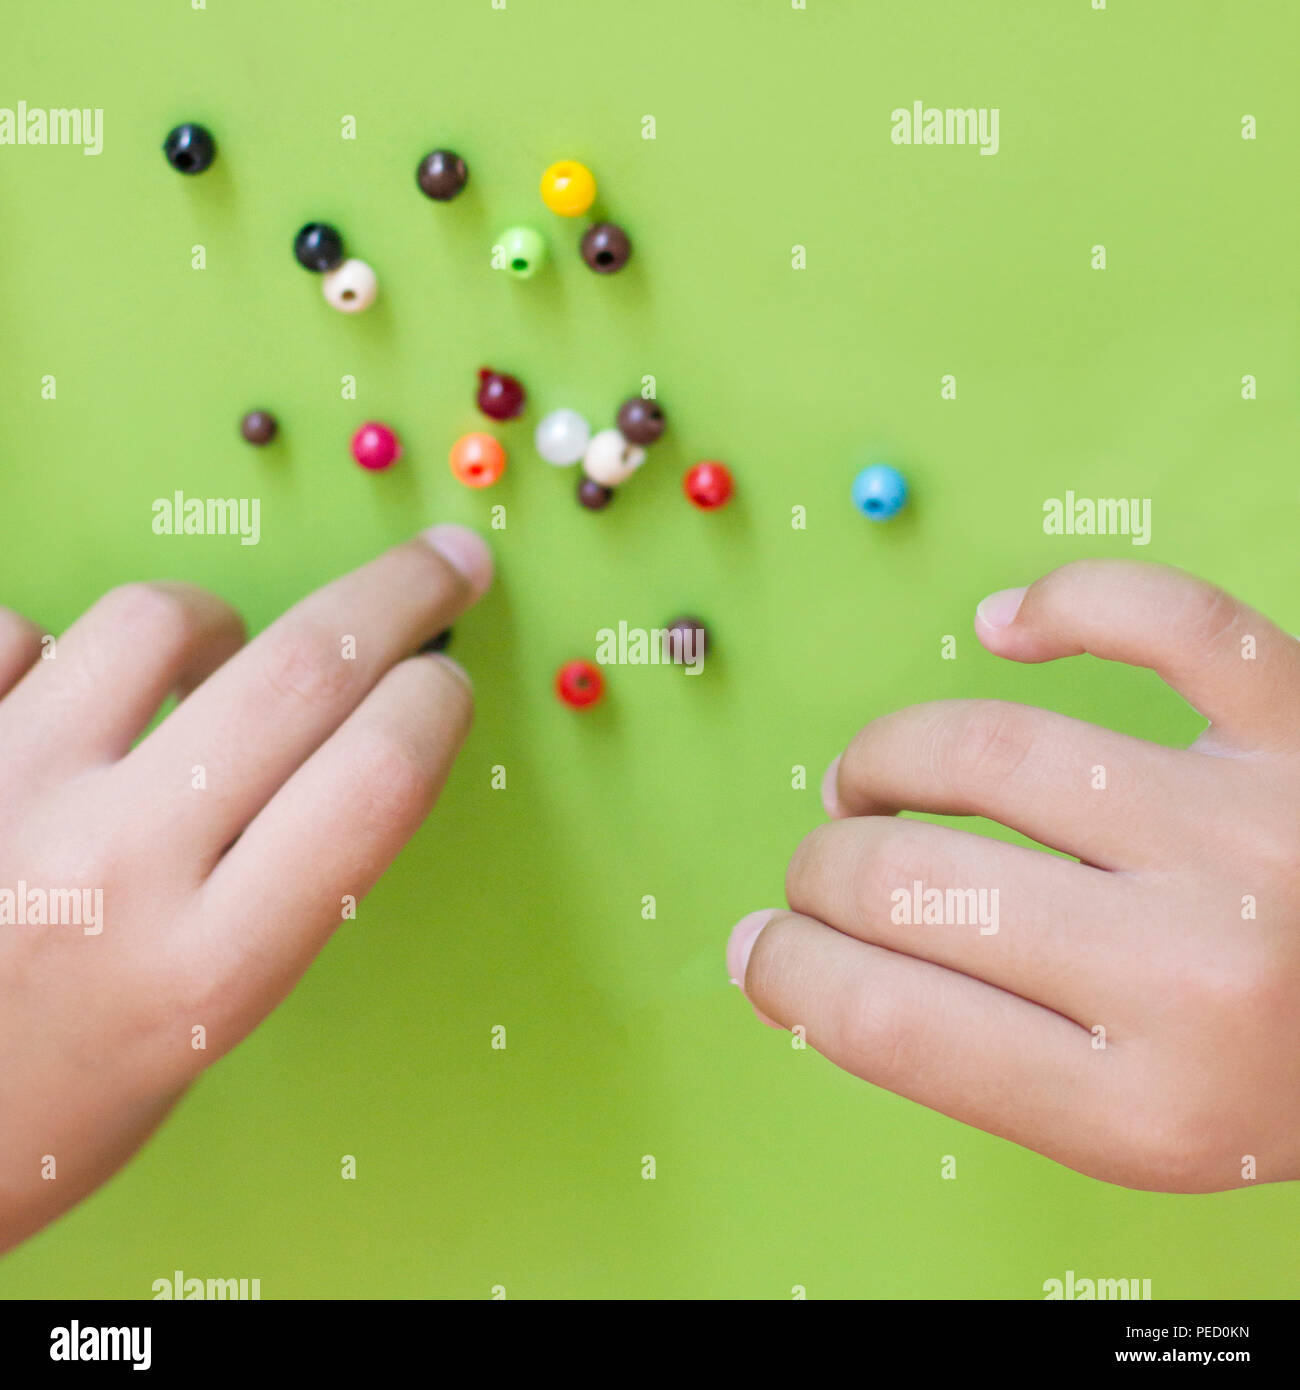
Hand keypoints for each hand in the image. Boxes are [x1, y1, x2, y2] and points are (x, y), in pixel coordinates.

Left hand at [0, 525, 491, 1250]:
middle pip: (304, 669)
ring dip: (215, 623)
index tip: (444, 681)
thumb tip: (344, 743)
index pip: (375, 778)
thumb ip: (283, 890)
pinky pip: (14, 632)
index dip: (435, 703)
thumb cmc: (49, 1103)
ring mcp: (7, 790)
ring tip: (210, 661)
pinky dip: (52, 646)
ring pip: (157, 618)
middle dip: (401, 595)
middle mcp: (112, 865)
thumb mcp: (205, 1024)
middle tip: (444, 565)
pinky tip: (63, 698)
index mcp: (207, 962)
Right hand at [727, 560, 1299, 1191]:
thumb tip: (798, 958)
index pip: (888, 1022)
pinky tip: (1011, 623)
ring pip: (995, 749)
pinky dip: (1072, 596)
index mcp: (1149, 1109)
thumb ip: (978, 1058)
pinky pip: (1171, 619)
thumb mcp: (1141, 1130)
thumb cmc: (1279, 1078)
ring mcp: (1256, 831)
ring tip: (869, 784)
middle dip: (822, 872)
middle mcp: (1201, 971)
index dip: (783, 972)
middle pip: (915, 886)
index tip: (759, 946)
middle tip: (824, 868)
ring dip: (888, 758)